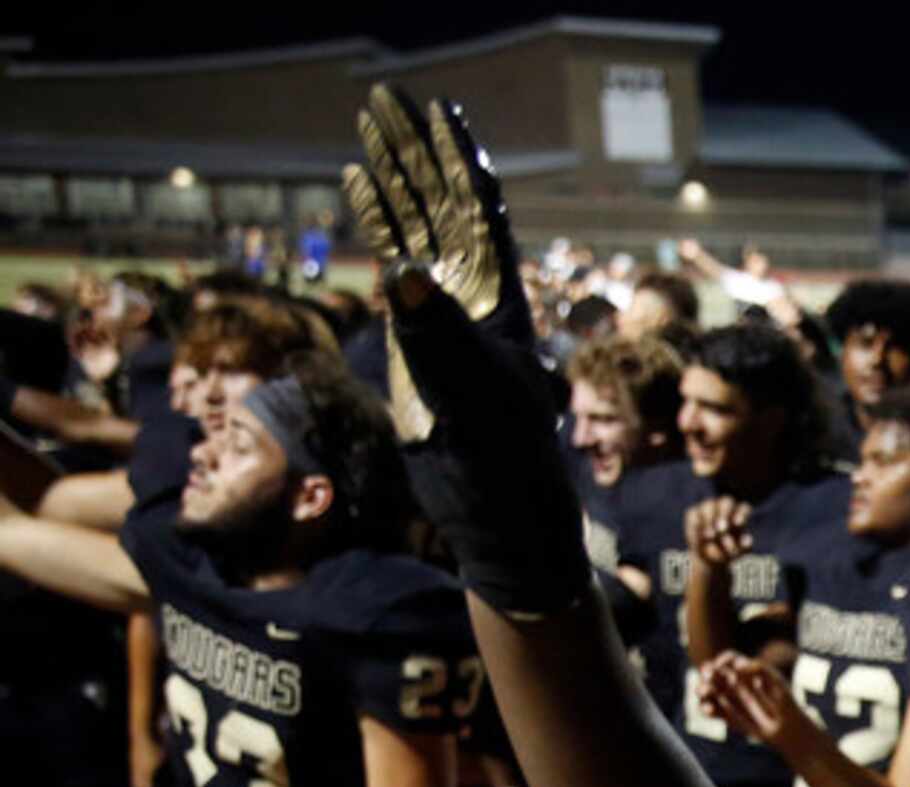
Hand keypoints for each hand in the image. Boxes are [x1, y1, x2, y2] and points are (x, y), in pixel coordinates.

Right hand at [342, 83, 587, 616]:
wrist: (500, 517)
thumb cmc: (503, 461)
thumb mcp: (472, 395)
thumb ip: (434, 335)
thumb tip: (401, 273)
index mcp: (501, 301)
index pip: (481, 212)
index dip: (460, 158)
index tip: (440, 109)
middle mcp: (476, 299)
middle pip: (444, 206)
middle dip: (416, 151)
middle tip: (385, 98)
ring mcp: (446, 317)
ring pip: (418, 230)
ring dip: (393, 178)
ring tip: (367, 127)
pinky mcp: (419, 340)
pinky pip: (397, 268)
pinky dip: (379, 225)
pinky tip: (359, 184)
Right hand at [684, 495, 753, 565]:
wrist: (708, 558)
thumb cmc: (727, 553)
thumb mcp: (737, 553)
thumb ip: (744, 547)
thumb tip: (748, 541)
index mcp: (739, 514)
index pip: (743, 508)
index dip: (741, 514)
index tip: (738, 524)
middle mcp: (724, 507)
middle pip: (726, 502)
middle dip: (724, 514)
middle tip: (722, 529)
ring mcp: (708, 508)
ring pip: (709, 505)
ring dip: (709, 520)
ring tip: (710, 536)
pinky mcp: (693, 513)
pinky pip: (694, 515)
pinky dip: (696, 526)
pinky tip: (698, 538)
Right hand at [696, 651, 816, 755]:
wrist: (786, 727)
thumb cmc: (784, 701)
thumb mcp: (776, 682)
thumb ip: (760, 668)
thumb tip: (738, 665)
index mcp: (745, 671)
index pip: (728, 659)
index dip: (723, 660)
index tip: (722, 665)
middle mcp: (733, 683)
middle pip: (714, 673)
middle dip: (708, 673)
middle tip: (710, 676)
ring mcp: (727, 699)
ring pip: (707, 691)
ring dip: (702, 689)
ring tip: (706, 691)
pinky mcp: (725, 715)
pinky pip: (710, 710)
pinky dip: (706, 708)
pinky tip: (709, 709)